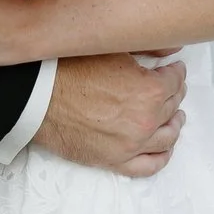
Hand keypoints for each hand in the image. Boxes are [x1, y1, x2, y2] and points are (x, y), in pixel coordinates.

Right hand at [31, 52, 187, 177]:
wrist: (38, 96)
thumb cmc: (70, 69)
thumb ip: (149, 48)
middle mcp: (146, 121)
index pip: (175, 80)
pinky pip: (148, 166)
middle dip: (174, 93)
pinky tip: (165, 148)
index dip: (175, 71)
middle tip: (172, 87)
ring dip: (174, 124)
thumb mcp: (113, 48)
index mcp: (150, 91)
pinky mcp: (114, 161)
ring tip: (174, 116)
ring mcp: (131, 145)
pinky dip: (162, 157)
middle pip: (172, 106)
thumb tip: (173, 47)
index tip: (173, 68)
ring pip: (166, 137)